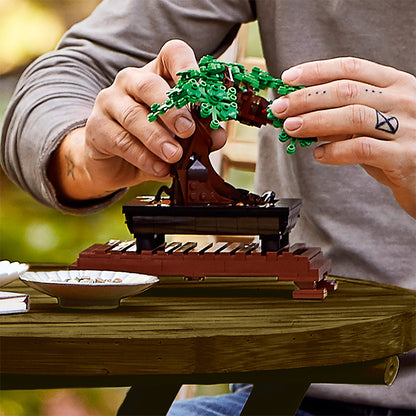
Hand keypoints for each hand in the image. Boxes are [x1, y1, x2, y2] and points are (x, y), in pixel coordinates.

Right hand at [48, 40, 225, 201]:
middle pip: (148, 85)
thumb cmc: (151, 141)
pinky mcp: (97, 127)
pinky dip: (143, 157)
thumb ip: (199, 134)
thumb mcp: (179, 136)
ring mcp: (110, 102)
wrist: (114, 162)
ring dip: (157, 138)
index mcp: (158, 75)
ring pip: (133, 115)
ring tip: (175, 155)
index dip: (187, 67)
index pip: (172, 54)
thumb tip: (218, 137)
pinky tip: (159, 167)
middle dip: (172, 109)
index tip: (200, 89)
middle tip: (188, 130)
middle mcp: (131, 82)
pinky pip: (121, 141)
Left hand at [270, 57, 415, 217]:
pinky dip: (334, 151)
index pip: (351, 68)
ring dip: (314, 121)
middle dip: (305, 98)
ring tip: (291, 128)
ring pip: (353, 116)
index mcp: (396, 84)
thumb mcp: (371, 126)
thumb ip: (342, 118)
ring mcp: (407, 128)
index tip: (288, 78)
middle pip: (345, 90)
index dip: (316, 71)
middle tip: (279, 108)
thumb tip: (299, 115)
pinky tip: (318, 155)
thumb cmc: (395, 148)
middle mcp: (404, 100)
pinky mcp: (404, 157)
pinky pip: (361, 149)